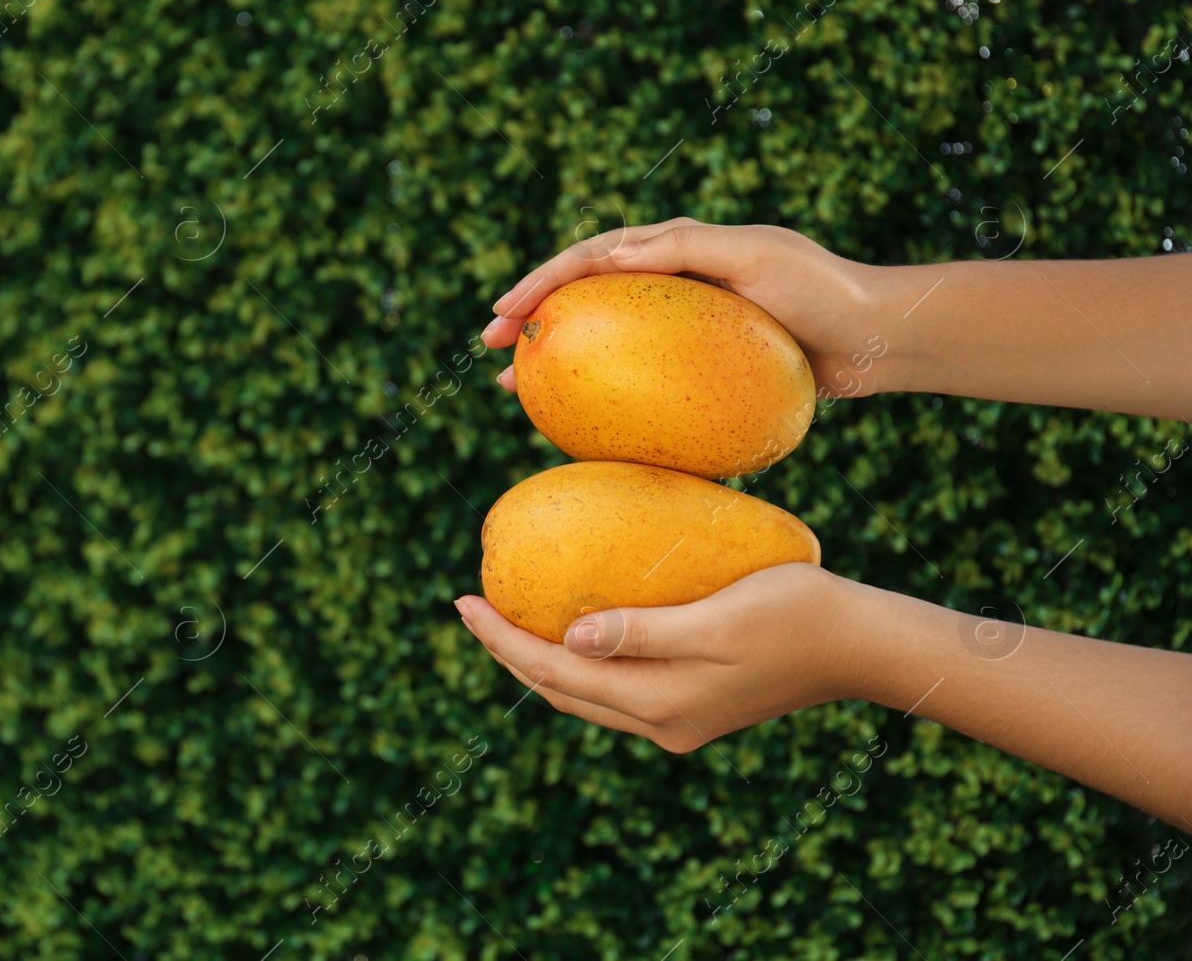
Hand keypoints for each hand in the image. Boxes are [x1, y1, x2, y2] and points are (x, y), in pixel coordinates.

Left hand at [454, 564, 863, 751]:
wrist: (863, 643)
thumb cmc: (797, 615)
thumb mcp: (716, 618)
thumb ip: (642, 631)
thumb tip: (569, 640)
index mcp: (661, 705)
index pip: (556, 677)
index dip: (503, 641)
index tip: (462, 602)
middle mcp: (663, 723)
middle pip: (562, 693)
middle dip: (511, 653)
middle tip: (471, 607)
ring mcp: (680, 718)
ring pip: (588, 694)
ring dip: (543, 660)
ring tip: (508, 617)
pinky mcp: (697, 701)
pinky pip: (618, 685)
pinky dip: (584, 660)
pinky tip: (576, 625)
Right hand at [480, 219, 899, 400]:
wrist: (878, 337)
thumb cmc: (822, 289)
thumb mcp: (755, 254)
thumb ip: (684, 246)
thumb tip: (607, 252)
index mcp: (678, 247)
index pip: (592, 257)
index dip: (541, 281)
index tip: (504, 314)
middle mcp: (672, 283)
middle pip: (584, 299)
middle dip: (531, 320)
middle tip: (491, 353)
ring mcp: (683, 329)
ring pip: (603, 344)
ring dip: (558, 364)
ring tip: (517, 393)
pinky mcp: (701, 367)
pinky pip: (641, 382)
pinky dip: (606, 400)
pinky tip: (584, 429)